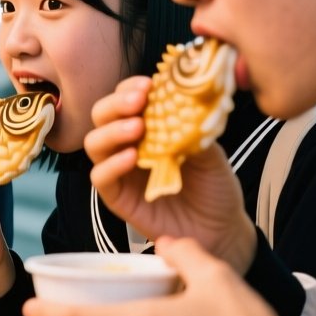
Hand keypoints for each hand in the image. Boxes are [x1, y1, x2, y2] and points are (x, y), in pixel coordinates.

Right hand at [84, 76, 257, 270]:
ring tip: (136, 128)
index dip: (131, 88)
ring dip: (112, 131)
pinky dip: (111, 164)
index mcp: (149, 127)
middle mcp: (128, 145)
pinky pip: (100, 177)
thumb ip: (194, 130)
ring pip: (94, 143)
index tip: (148, 85)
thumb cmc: (215, 188)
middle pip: (101, 116)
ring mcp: (120, 171)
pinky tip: (131, 158)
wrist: (221, 230)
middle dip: (116, 104)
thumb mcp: (212, 153)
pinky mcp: (117, 197)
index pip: (126, 98)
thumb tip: (185, 103)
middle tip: (138, 102)